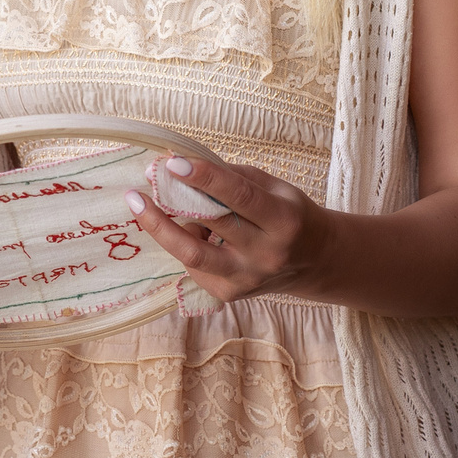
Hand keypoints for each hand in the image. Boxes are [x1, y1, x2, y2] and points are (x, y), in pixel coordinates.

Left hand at [123, 155, 332, 305]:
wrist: (315, 261)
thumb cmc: (290, 215)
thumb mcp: (274, 188)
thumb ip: (233, 178)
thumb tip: (182, 165)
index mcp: (283, 220)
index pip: (239, 197)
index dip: (205, 178)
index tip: (173, 163)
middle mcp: (266, 254)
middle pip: (210, 227)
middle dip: (169, 204)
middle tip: (142, 186)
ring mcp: (247, 279)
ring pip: (192, 256)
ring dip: (162, 229)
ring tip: (142, 207)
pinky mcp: (229, 294)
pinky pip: (195, 266)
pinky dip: (186, 243)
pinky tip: (191, 232)